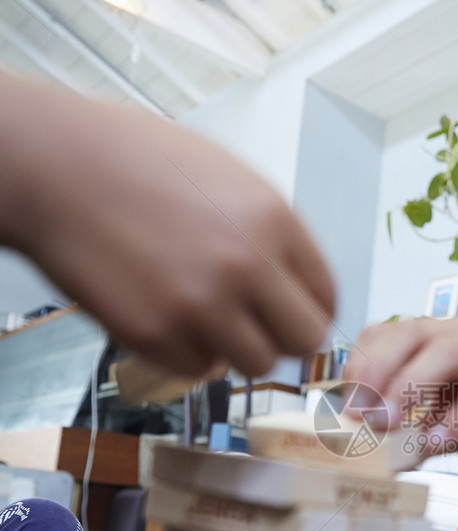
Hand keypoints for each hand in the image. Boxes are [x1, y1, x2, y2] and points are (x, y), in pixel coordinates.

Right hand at [0, 75, 334, 377]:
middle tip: (257, 327)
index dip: (310, 309)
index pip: (326, 295)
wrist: (57, 168)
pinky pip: (199, 368)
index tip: (293, 314)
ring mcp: (201, 304)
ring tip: (205, 317)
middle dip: (283, 336)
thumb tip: (296, 286)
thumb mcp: (228, 179)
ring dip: (236, 348)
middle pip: (304, 339)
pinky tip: (165, 314)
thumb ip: (270, 233)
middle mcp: (247, 265)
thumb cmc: (137, 162)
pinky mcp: (156, 333)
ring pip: (256, 364)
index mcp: (274, 219)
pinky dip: (187, 352)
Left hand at [346, 316, 457, 461]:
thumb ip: (412, 436)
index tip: (344, 404)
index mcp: (438, 338)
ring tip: (390, 423)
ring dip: (412, 385)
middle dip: (378, 371)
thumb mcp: (445, 428)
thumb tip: (373, 461)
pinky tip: (441, 443)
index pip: (387, 334)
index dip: (360, 364)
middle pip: (411, 334)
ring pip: (447, 351)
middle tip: (359, 414)